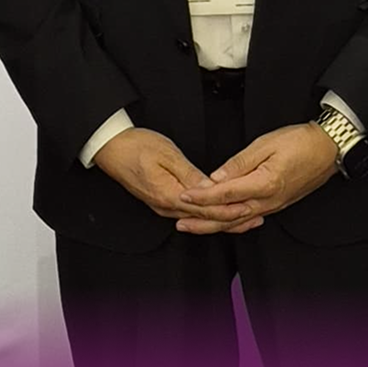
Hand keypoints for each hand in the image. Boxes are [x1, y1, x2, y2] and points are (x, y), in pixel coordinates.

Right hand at [93, 127, 254, 229]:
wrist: (110, 148)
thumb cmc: (136, 146)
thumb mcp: (167, 154)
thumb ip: (190, 174)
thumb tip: (211, 188)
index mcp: (169, 195)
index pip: (207, 208)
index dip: (231, 209)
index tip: (250, 207)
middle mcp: (166, 207)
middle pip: (205, 219)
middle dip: (233, 220)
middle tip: (257, 217)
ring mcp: (163, 206)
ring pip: (199, 219)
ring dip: (223, 219)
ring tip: (246, 217)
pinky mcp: (161, 202)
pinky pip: (190, 213)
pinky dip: (208, 214)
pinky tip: (219, 211)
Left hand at [174, 123, 337, 235]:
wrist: (328, 149)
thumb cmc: (301, 143)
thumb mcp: (265, 144)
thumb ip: (238, 163)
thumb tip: (216, 177)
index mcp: (264, 184)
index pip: (225, 194)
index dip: (202, 197)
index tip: (184, 196)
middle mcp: (268, 200)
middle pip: (228, 216)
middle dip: (202, 220)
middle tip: (180, 221)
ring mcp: (273, 205)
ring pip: (238, 221)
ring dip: (214, 225)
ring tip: (194, 226)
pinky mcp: (277, 204)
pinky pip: (250, 218)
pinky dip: (233, 223)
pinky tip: (225, 224)